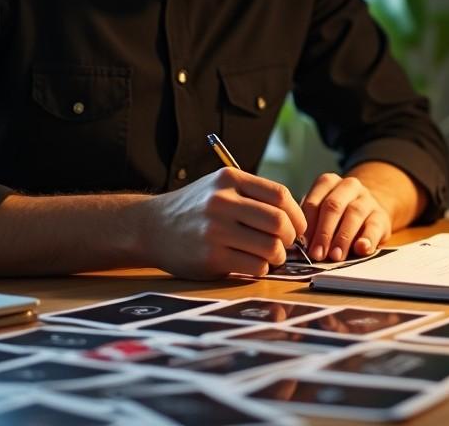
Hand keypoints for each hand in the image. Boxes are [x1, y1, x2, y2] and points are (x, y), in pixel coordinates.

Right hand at [142, 166, 305, 278]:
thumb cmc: (194, 209)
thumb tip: (296, 219)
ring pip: (270, 247)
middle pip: (278, 222)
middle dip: (290, 237)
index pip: (280, 195)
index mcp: (229, 179)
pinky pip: (254, 266)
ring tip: (270, 256)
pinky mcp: (210, 257)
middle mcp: (222, 201)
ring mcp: (215, 230)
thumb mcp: (219, 187)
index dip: (297, 214)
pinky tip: (252, 264)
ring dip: (278, 256)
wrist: (150, 227)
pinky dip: (261, 268)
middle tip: (286, 244)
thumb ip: (253, 196)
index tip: (298, 227)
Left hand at [301, 173, 391, 261]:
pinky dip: (367, 238)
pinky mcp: (382, 215)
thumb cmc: (338, 217)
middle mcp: (349, 186)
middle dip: (324, 232)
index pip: (314, 202)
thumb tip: (303, 248)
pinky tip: (361, 249)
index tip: (304, 246)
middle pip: (333, 206)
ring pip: (354, 213)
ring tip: (335, 256)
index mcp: (328, 182)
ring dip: (343, 237)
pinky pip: (374, 226)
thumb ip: (313, 226)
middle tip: (317, 254)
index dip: (308, 226)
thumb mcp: (322, 214)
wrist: (368, 212)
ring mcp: (367, 199)